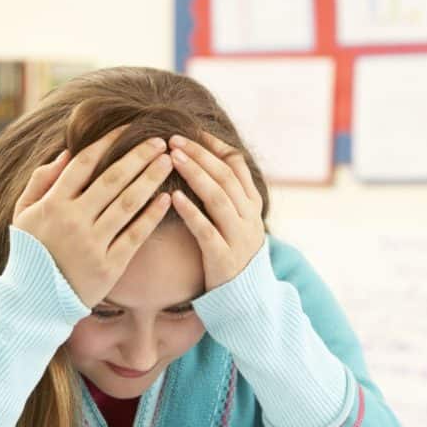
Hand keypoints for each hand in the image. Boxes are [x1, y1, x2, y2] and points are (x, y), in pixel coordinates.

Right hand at [12, 127, 172, 307]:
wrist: (35, 300)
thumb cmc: (31, 251)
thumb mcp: (23, 213)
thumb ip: (41, 180)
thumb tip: (67, 152)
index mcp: (53, 203)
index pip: (84, 162)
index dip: (109, 141)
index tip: (128, 126)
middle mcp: (73, 221)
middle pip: (113, 179)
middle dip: (139, 156)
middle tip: (160, 140)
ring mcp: (92, 244)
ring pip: (128, 204)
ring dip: (151, 179)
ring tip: (168, 162)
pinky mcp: (109, 266)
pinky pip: (135, 235)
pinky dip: (152, 216)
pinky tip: (167, 199)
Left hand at [168, 132, 264, 290]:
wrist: (246, 297)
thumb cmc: (231, 253)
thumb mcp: (236, 221)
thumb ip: (225, 193)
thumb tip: (201, 159)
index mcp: (253, 204)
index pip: (237, 164)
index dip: (215, 145)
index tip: (192, 130)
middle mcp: (249, 217)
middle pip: (226, 176)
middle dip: (200, 154)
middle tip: (174, 139)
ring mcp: (239, 237)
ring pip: (219, 198)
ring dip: (196, 175)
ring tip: (173, 158)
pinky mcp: (224, 258)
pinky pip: (207, 230)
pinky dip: (191, 212)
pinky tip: (174, 197)